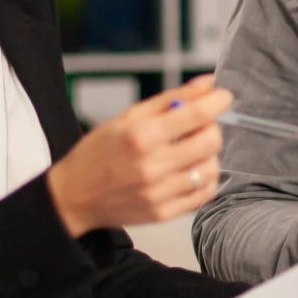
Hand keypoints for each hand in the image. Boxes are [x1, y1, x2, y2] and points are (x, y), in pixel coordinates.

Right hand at [46, 76, 232, 237]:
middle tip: (198, 126)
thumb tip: (207, 84)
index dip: (219, 101)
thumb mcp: (127, 117)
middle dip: (211, 127)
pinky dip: (205, 178)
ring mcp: (160, 193)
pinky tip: (190, 170)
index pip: (197, 114)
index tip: (223, 96)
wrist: (74, 196)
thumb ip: (171, 99)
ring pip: (212, 168)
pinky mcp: (164, 213)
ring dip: (208, 154)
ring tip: (190, 150)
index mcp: (141, 135)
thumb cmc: (98, 152)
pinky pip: (204, 193)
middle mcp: (152, 166)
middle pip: (211, 140)